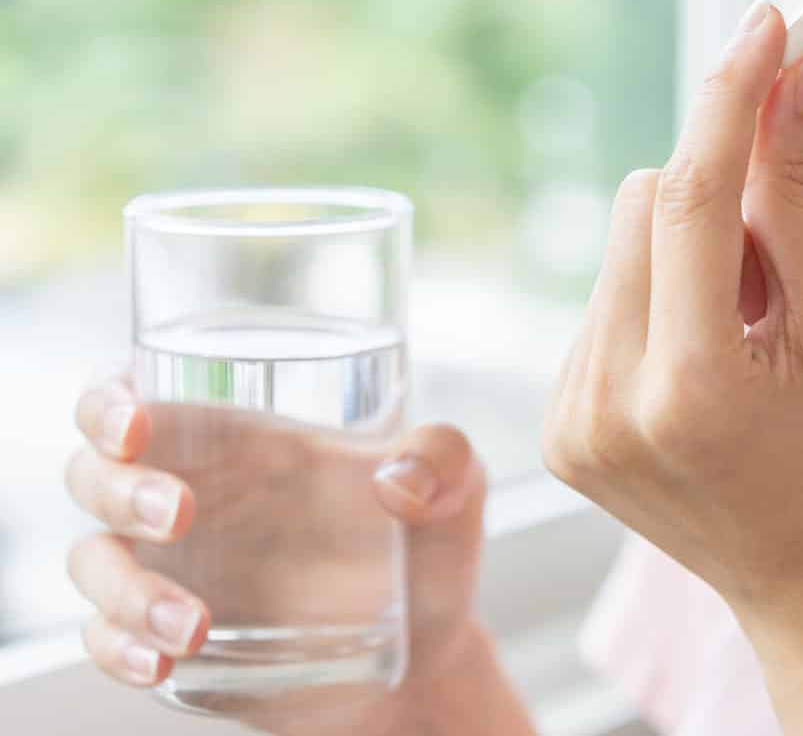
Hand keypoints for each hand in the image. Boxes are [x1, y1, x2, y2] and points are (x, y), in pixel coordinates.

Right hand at [64, 376, 489, 734]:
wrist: (426, 654)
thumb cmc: (426, 547)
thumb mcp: (455, 486)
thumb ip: (442, 458)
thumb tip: (397, 479)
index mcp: (240, 440)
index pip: (138, 395)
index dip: (111, 400)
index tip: (135, 422)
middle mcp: (192, 494)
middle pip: (96, 471)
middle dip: (119, 488)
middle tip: (181, 514)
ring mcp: (173, 569)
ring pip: (94, 561)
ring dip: (125, 589)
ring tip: (194, 624)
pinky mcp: (169, 636)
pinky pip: (107, 638)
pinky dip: (119, 648)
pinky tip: (161, 660)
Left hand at [540, 0, 802, 681]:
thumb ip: (795, 194)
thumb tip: (793, 75)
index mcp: (687, 386)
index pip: (689, 193)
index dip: (732, 92)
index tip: (771, 20)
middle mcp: (606, 403)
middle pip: (644, 200)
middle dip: (718, 188)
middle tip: (785, 249)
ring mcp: (572, 421)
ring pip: (622, 244)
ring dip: (690, 246)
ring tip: (753, 327)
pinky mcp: (562, 427)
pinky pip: (607, 298)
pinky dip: (663, 294)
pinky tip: (714, 354)